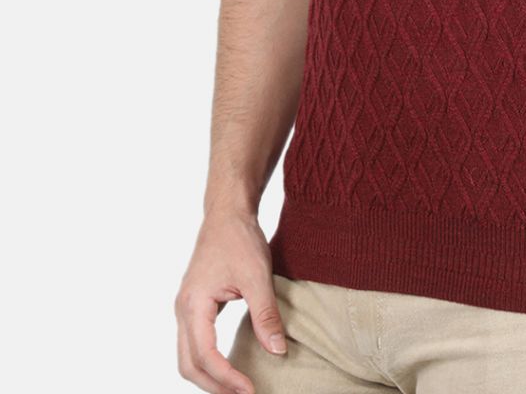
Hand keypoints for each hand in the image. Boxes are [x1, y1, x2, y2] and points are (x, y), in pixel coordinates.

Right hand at [175, 210, 286, 393]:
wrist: (227, 213)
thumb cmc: (240, 239)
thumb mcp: (257, 276)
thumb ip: (266, 315)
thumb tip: (278, 352)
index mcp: (193, 305)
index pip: (205, 356)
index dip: (227, 378)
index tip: (250, 390)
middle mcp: (183, 311)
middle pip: (189, 366)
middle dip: (214, 387)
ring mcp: (185, 310)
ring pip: (188, 358)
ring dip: (210, 378)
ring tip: (237, 389)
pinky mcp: (194, 307)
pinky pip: (194, 346)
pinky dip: (208, 364)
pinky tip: (230, 368)